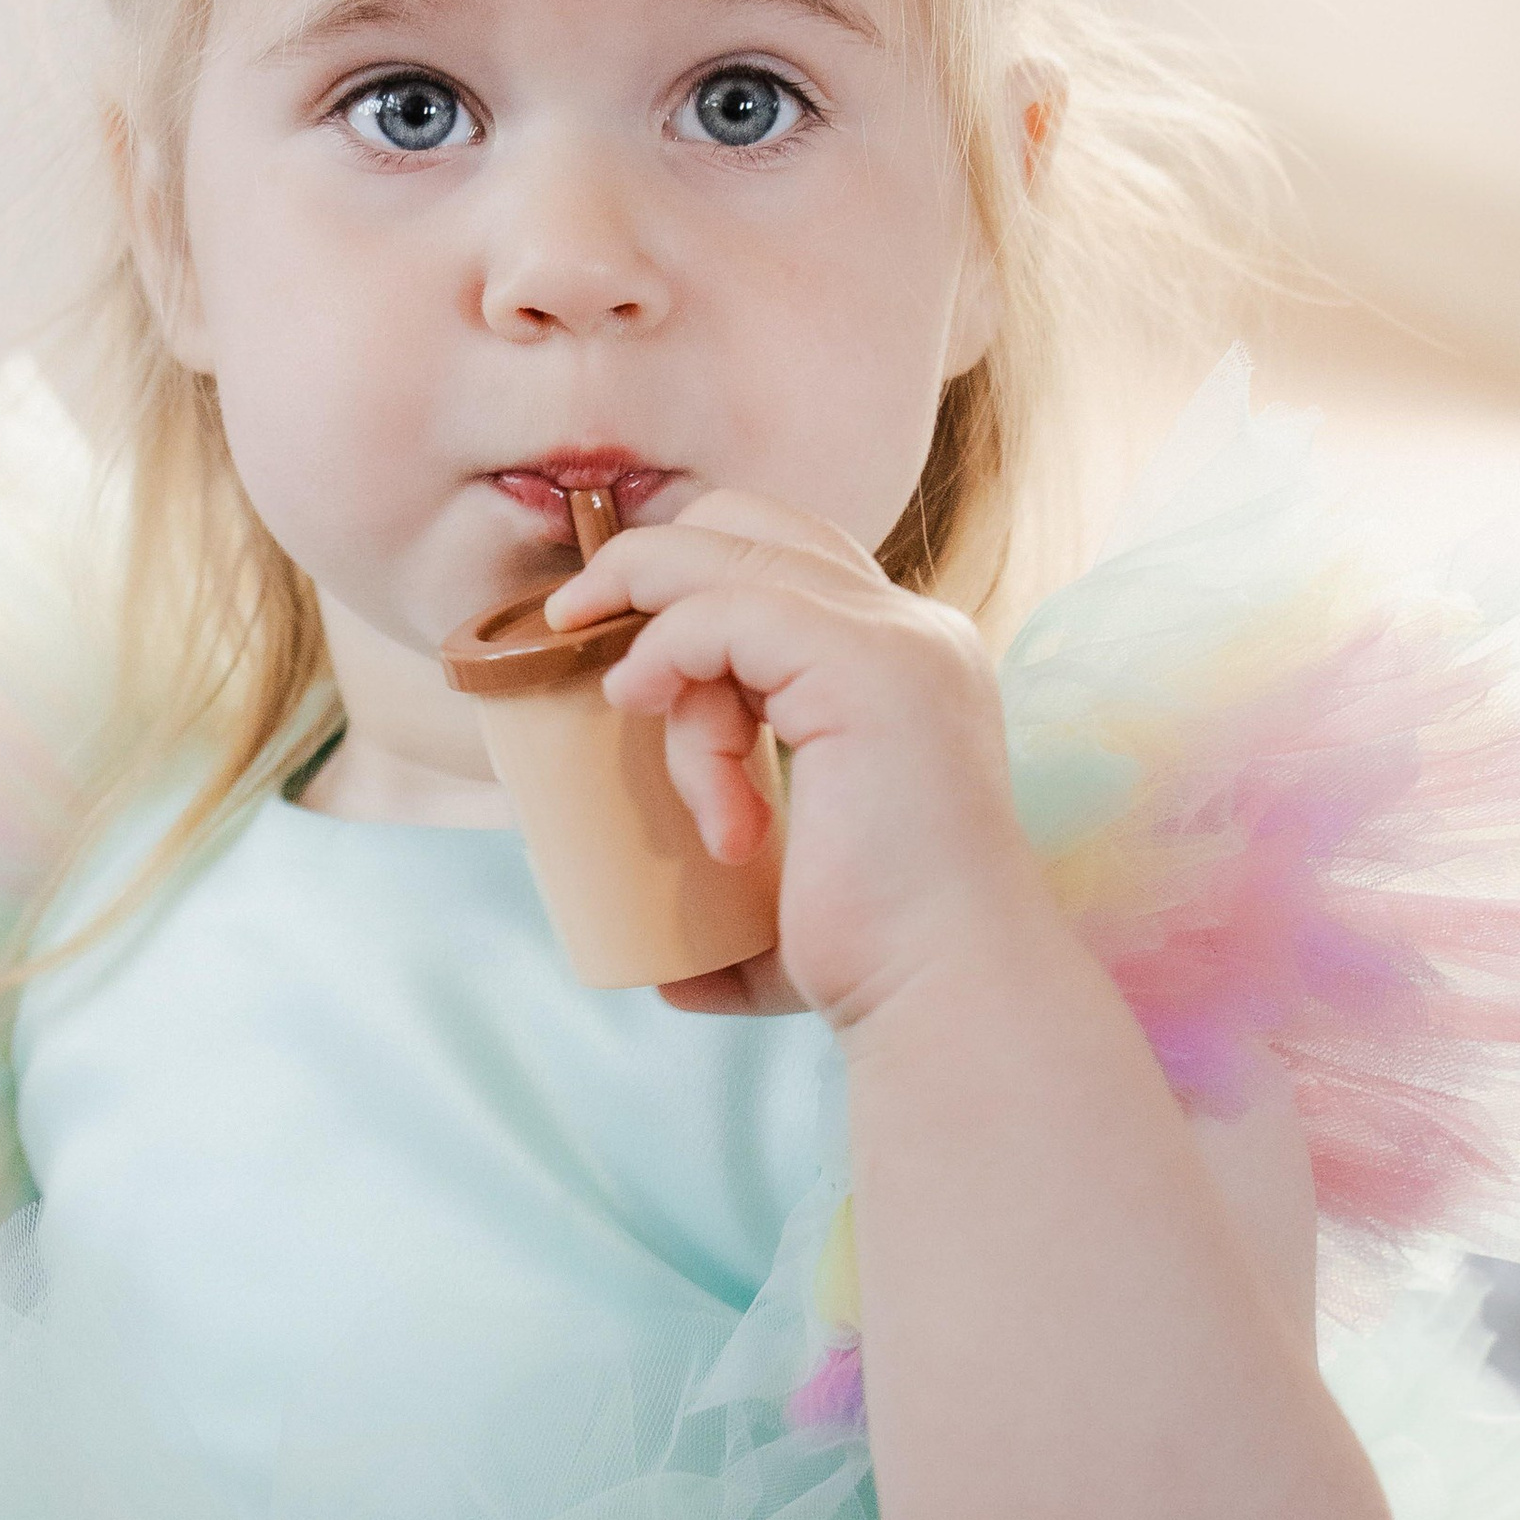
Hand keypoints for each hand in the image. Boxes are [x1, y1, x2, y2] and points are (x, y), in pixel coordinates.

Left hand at [547, 491, 1046, 1028]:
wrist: (943, 995)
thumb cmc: (879, 964)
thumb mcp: (795, 902)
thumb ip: (743, 908)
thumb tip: (668, 967)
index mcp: (908, 662)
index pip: (781, 558)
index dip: (683, 584)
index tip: (618, 662)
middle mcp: (913, 630)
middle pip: (748, 524)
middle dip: (649, 575)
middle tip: (577, 635)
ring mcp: (897, 639)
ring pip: (723, 565)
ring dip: (662, 658)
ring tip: (699, 792)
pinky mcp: (865, 665)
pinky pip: (720, 611)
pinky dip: (665, 655)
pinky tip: (646, 713)